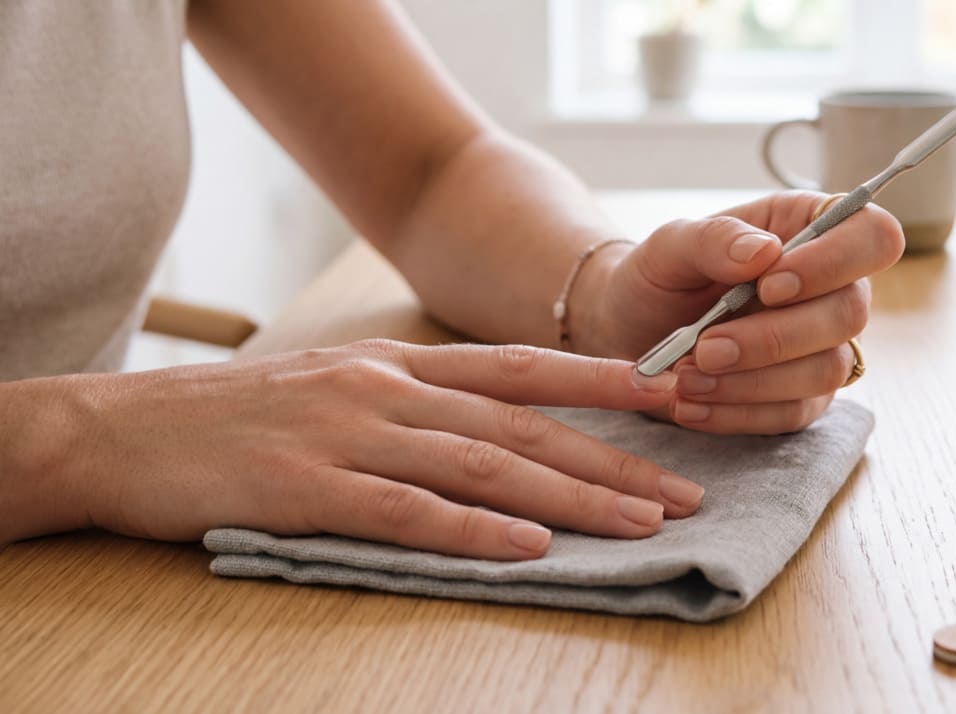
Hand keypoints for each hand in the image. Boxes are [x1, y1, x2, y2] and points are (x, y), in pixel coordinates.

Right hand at [30, 341, 704, 559]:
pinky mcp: (309, 489)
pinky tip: (531, 547)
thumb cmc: (237, 420)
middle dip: (611, 458)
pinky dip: (476, 531)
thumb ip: (410, 404)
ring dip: (571, 496)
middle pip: (523, 425)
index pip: (519, 368)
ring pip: (484, 466)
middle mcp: (387, 390)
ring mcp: (350, 435)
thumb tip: (489, 433)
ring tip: (638, 523)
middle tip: (683, 490)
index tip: (667, 397)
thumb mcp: (334, 388)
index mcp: (397, 365)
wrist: (122, 431)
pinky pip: (410, 511)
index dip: (597, 382)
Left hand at [573, 191, 903, 433]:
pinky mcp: (802, 398)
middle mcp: (832, 288)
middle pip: (851, 313)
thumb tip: (764, 251)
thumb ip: (713, 240)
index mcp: (810, 228)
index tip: (769, 284)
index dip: (834, 262)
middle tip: (705, 347)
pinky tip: (691, 404)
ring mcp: (823, 347)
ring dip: (752, 381)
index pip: (873, 236)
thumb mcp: (669, 247)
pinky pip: (792, 414)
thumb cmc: (660, 277)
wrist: (629, 331)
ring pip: (827, 371)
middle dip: (774, 337)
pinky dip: (736, 414)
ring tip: (685, 378)